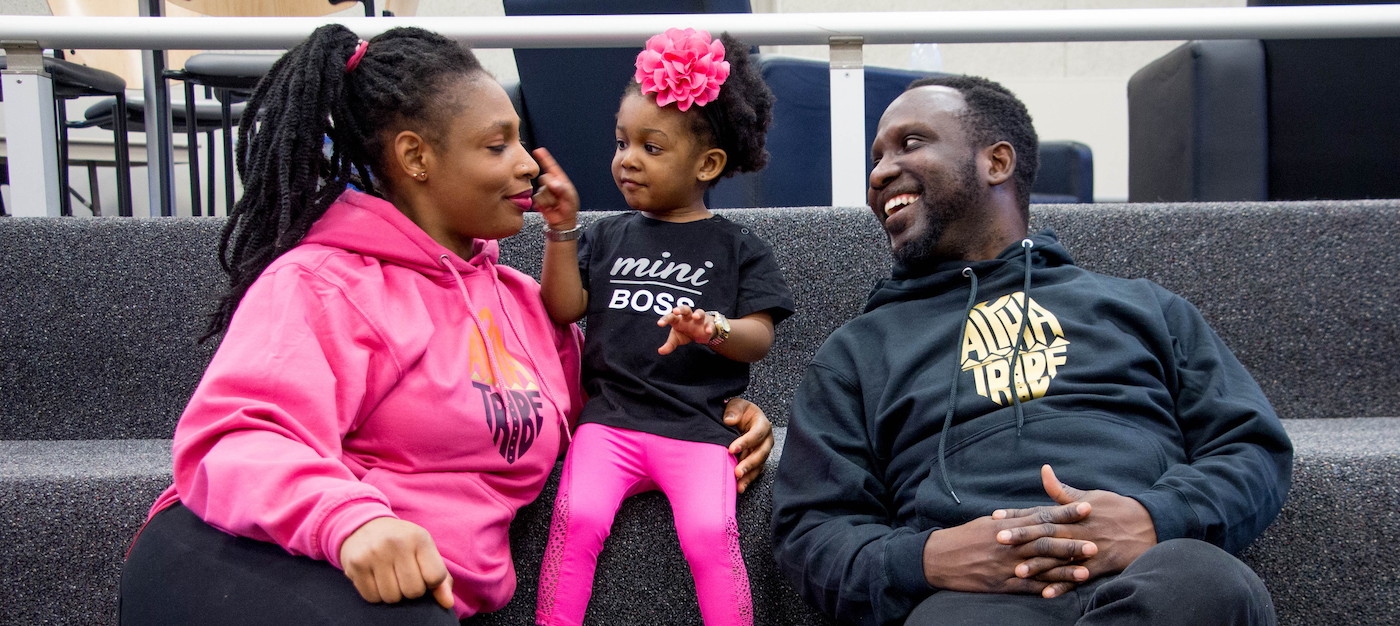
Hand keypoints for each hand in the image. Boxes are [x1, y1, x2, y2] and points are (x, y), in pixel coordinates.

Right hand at [339, 517, 453, 609]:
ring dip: (392, 593)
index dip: (431, 583)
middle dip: (411, 590)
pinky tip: (375, 578)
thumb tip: (447, 603)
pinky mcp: (356, 565)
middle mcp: (396, 543)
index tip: (423, 574)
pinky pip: (372, 598)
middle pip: (413, 591)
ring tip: (389, 576)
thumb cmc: (401, 542)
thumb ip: (441, 577)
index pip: (435, 577)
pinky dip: (376, 594)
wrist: (363, 525)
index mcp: (419, 538)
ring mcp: (374, 554)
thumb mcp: (424, 550)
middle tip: (403, 576)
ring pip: (392, 598)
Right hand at [531, 147, 579, 230]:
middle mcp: (551, 183)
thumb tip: (552, 183)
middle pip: (544, 178)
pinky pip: (537, 198)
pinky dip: (543, 204)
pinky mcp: (539, 199)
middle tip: (558, 198)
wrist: (562, 222)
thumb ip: (563, 190)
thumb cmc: (569, 209)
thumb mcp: (570, 199)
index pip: (552, 166)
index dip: (545, 158)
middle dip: (551, 188)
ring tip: (555, 204)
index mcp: (560, 180)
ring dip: (549, 199)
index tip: (539, 150)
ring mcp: (544, 191)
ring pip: (541, 190)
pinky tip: (549, 207)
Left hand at [657, 305, 714, 354]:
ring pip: (700, 312)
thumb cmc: (685, 333)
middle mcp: (689, 317)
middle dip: (681, 309)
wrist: (700, 333)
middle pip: (685, 309)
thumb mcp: (676, 339)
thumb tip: (660, 351)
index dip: (665, 319)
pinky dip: (709, 327)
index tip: (659, 324)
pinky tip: (708, 331)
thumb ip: (669, 345)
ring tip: (695, 317)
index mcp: (678, 320)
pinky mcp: (709, 325)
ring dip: (698, 314)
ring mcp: (699, 320)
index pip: (671, 317)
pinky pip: (710, 324)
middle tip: (675, 311)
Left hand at [723, 397, 774, 493]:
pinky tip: (739, 487)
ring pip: (759, 465)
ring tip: (739, 484)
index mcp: (763, 424)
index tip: (732, 449)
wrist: (740, 419)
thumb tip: (729, 420)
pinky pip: (755, 472)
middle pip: (761, 453)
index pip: (757, 434)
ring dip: (749, 475)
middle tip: (737, 472)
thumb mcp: (736, 405)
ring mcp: (763, 452)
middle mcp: (766, 440)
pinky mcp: (757, 461)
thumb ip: (733, 410)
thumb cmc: (739, 411)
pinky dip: (747, 480)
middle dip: (749, 464)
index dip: (746, 442)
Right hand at [922, 502, 1097, 595]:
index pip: (1041, 517)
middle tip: (1095, 542)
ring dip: (1064, 568)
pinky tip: (1061, 590)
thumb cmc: (964, 538)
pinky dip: (1044, 588)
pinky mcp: (1001, 583)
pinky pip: (1027, 587)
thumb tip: (1035, 513)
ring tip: (1086, 570)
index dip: (1065, 512)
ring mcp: (1005, 565)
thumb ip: (1013, 519)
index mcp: (1007, 526)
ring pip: (1040, 566)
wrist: (939, 558)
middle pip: (1045, 542)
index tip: (1086, 507)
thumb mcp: (987, 523)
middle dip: (1071, 542)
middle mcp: (1009, 544)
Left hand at [992, 464, 1157, 597]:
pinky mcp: (1098, 566)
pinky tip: (1046, 593)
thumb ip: (1062, 490)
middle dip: (1022, 537)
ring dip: (1038, 566)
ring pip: (1058, 559)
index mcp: (1071, 514)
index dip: (1017, 515)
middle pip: (1044, 534)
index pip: (1039, 513)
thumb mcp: (1088, 496)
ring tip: (1017, 571)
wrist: (1148, 525)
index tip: (995, 516)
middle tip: (999, 540)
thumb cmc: (1115, 508)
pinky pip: (1077, 578)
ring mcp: (1087, 549)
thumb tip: (1044, 470)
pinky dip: (1062, 585)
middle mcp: (1076, 531)